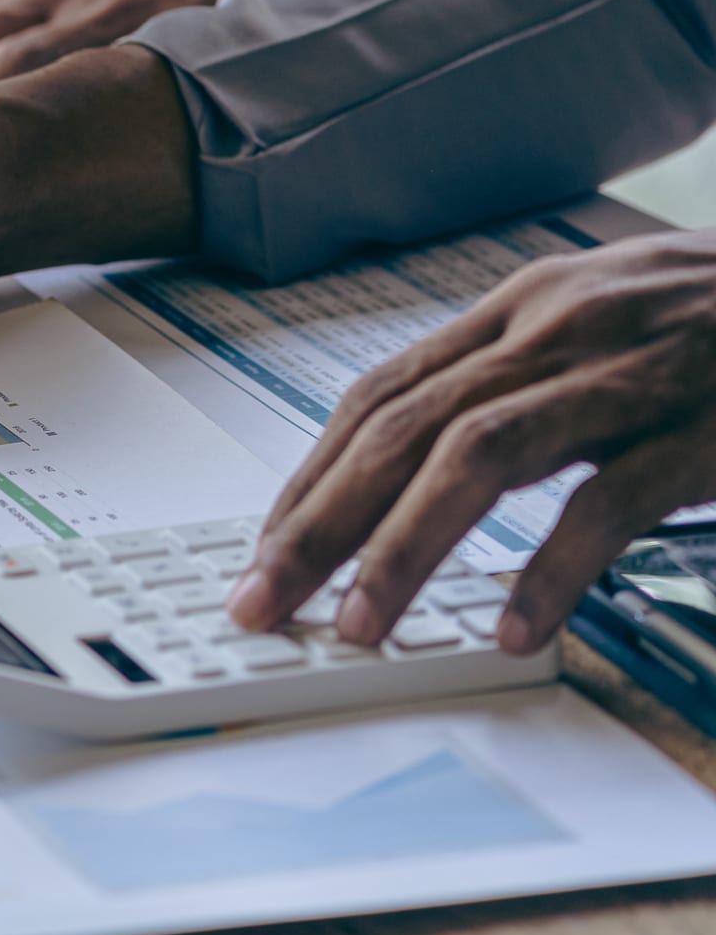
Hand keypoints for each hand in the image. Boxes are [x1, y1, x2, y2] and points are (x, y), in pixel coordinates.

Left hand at [228, 232, 715, 655]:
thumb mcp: (601, 330)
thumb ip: (515, 383)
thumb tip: (413, 464)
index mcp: (521, 307)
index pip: (380, 395)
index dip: (311, 475)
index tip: (265, 549)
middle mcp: (556, 327)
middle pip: (402, 427)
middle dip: (319, 522)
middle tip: (262, 600)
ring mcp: (628, 371)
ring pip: (479, 455)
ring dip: (405, 547)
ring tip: (362, 626)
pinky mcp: (702, 425)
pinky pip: (609, 500)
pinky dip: (552, 565)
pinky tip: (516, 627)